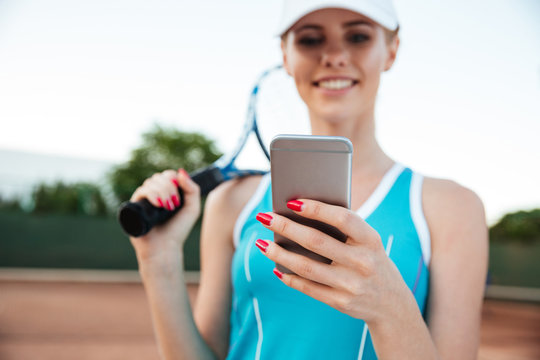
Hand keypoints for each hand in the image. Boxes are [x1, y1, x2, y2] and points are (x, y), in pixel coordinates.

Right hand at [129, 168, 200, 262]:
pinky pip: (141, 191)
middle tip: (174, 204)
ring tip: (168, 208)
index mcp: (167, 193)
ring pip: (150, 182)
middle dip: (169, 187)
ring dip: (162, 191)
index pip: (168, 175)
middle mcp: (154, 194)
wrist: (164, 248)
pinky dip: (151, 194)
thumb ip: (192, 189)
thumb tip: (181, 171)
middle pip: (159, 177)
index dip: (174, 179)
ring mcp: (144, 200)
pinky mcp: (135, 206)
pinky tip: (158, 204)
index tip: (180, 195)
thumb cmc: (178, 230)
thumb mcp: (192, 208)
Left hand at [255, 199, 411, 324]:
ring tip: (261, 244)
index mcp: (371, 240)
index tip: (291, 201)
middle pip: (316, 242)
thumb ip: (343, 229)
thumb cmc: (371, 261)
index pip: (343, 219)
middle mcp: (363, 262)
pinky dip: (289, 276)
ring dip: (279, 254)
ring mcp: (351, 285)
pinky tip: (275, 266)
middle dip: (286, 227)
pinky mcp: (341, 303)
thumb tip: (299, 214)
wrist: (392, 305)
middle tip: (263, 217)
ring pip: (306, 267)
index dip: (317, 209)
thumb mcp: (368, 242)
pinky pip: (308, 288)